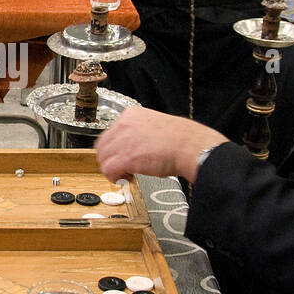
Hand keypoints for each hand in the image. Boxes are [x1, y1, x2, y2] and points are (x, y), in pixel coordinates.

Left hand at [95, 106, 226, 184]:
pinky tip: (127, 179)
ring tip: (128, 174)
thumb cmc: (181, 140)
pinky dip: (114, 178)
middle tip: (122, 168)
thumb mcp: (156, 126)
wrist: (191, 147)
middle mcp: (123, 124)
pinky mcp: (125, 157)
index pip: (110, 133)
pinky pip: (108, 170)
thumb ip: (140, 133)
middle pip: (102, 146)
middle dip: (110, 159)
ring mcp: (123, 140)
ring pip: (103, 159)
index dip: (115, 149)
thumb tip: (134, 147)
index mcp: (131, 115)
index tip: (122, 157)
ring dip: (112, 170)